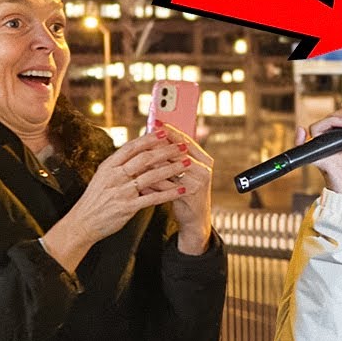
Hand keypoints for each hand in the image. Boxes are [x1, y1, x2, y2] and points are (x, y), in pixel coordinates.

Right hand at [42, 128, 186, 271]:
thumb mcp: (103, 177)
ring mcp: (121, 192)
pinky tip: (181, 189)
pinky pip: (152, 198)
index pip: (131, 147)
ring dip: (171, 168)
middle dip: (166, 151)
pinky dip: (168, 193)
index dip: (149, 139)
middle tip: (182, 145)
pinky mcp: (127, 207)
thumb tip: (138, 151)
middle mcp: (114, 176)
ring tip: (187, 163)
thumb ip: (120, 166)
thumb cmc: (96, 199)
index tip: (164, 132)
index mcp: (108, 166)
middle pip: (144, 159)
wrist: (83, 222)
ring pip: (151, 176)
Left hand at [145, 119, 213, 253]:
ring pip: (172, 166)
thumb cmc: (185, 192)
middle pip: (179, 150)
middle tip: (142, 139)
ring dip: (153, 162)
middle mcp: (204, 168)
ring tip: (136, 158)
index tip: (156, 122)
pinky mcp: (190, 194)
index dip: (170, 130)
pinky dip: (153, 182)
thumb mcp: (183, 172)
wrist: (195, 218)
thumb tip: (155, 135)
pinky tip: (140, 180)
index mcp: (204, 159)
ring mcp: (199, 181)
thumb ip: (173, 156)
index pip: (186, 140)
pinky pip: (168, 185)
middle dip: (159, 144)